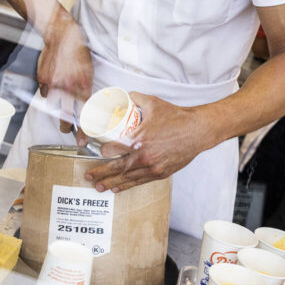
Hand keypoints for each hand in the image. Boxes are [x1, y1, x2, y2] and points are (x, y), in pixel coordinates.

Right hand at [38, 11, 93, 129]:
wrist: (62, 35)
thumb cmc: (78, 52)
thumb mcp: (89, 70)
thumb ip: (86, 88)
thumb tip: (86, 105)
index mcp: (83, 85)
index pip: (84, 113)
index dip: (83, 129)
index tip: (82, 139)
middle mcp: (68, 87)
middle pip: (66, 117)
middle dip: (67, 128)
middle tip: (69, 132)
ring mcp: (54, 84)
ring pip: (54, 107)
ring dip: (58, 111)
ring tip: (61, 113)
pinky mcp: (43, 80)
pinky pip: (44, 94)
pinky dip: (48, 94)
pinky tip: (53, 88)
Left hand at [83, 93, 211, 192]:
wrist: (196, 131)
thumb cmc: (175, 117)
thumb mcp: (152, 103)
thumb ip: (135, 98)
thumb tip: (124, 96)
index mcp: (138, 139)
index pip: (113, 149)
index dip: (101, 152)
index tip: (95, 151)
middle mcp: (143, 156)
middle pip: (116, 168)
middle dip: (100, 173)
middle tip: (88, 175)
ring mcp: (152, 167)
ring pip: (126, 178)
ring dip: (110, 183)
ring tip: (98, 186)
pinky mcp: (160, 173)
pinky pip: (139, 182)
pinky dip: (127, 186)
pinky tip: (117, 188)